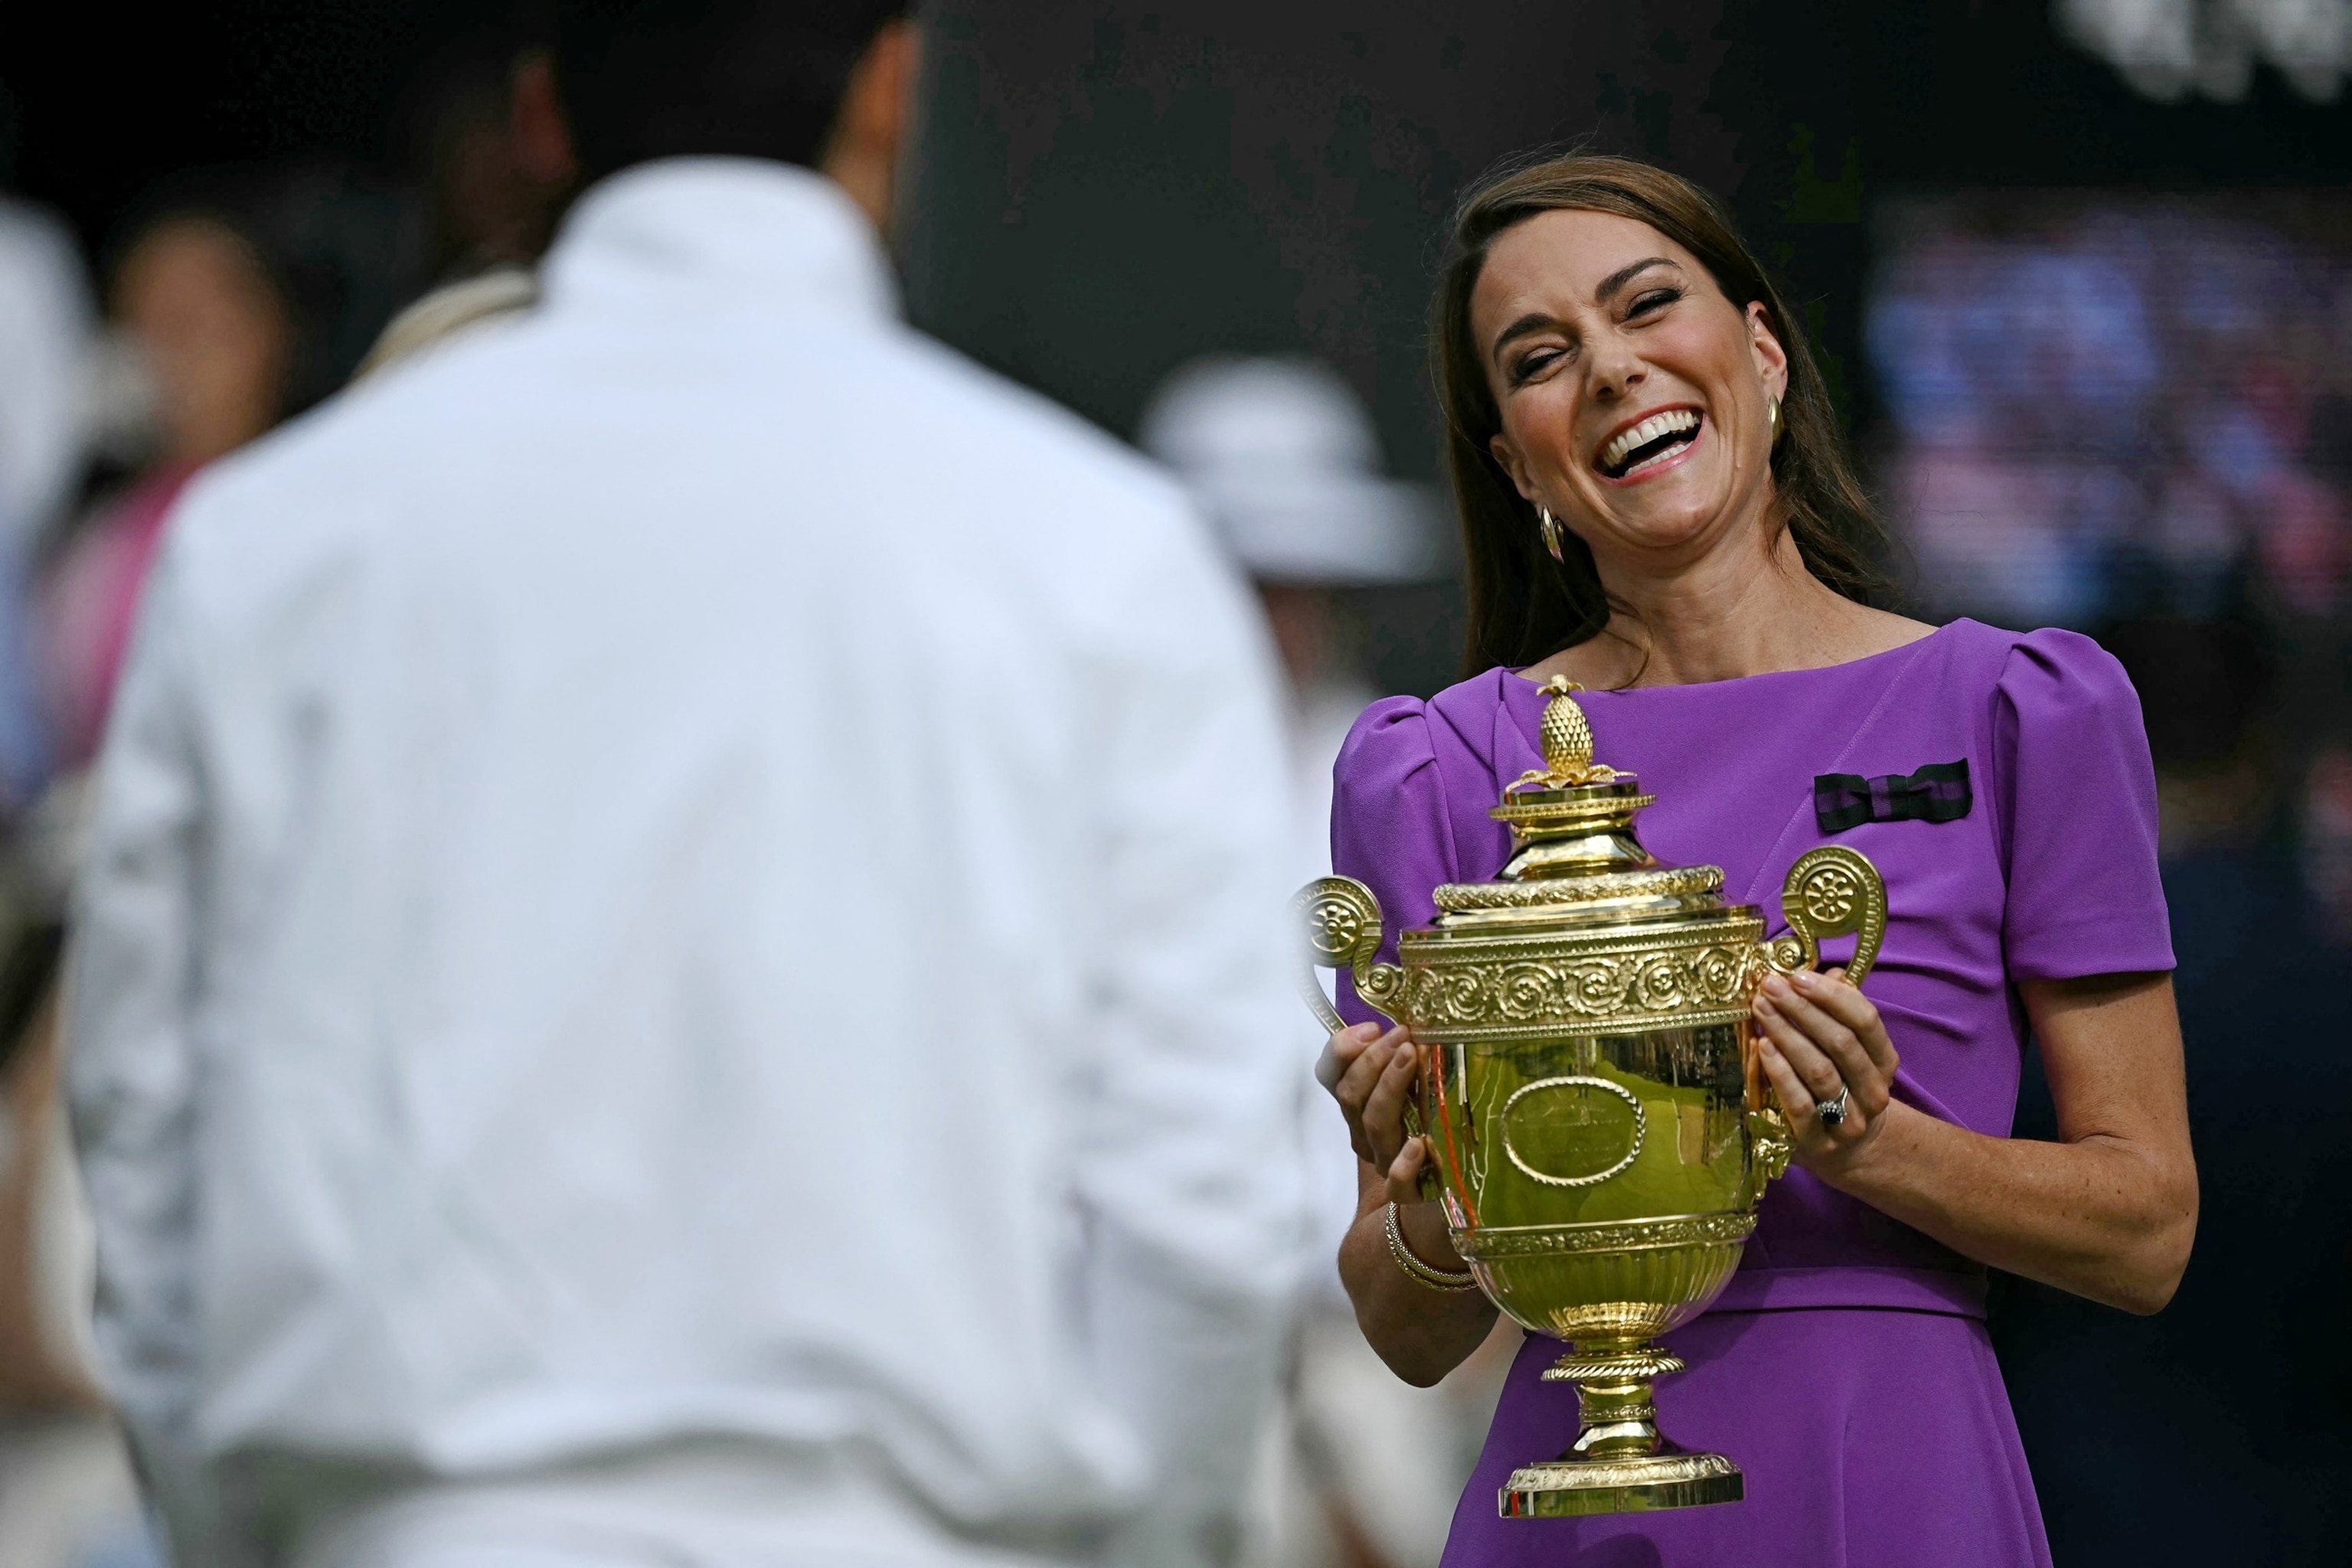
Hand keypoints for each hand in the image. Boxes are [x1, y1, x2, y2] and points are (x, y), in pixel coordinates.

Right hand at [1317, 1021, 1435, 1203]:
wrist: (1442, 1188)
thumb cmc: (1432, 1123)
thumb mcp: (1416, 1079)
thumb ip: (1401, 1054)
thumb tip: (1401, 1025)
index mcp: (1357, 1104)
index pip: (1331, 1074)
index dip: (1343, 1048)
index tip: (1373, 1027)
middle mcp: (1364, 1133)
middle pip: (1352, 1095)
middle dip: (1373, 1059)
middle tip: (1402, 1036)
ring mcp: (1384, 1161)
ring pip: (1374, 1124)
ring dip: (1389, 1086)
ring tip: (1412, 1057)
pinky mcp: (1409, 1192)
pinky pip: (1398, 1183)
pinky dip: (1403, 1164)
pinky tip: (1418, 1144)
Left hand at [1752, 966, 1900, 1170]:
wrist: (1844, 1150)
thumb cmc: (1839, 1085)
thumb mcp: (1848, 1050)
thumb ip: (1838, 1012)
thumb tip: (1828, 972)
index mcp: (1884, 1062)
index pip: (1865, 1021)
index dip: (1832, 995)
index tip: (1797, 975)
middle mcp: (1872, 1092)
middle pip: (1840, 1043)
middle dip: (1802, 1010)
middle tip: (1769, 986)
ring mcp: (1848, 1121)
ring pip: (1820, 1072)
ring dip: (1787, 1036)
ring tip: (1760, 1009)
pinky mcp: (1817, 1143)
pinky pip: (1798, 1105)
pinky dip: (1778, 1074)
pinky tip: (1759, 1047)